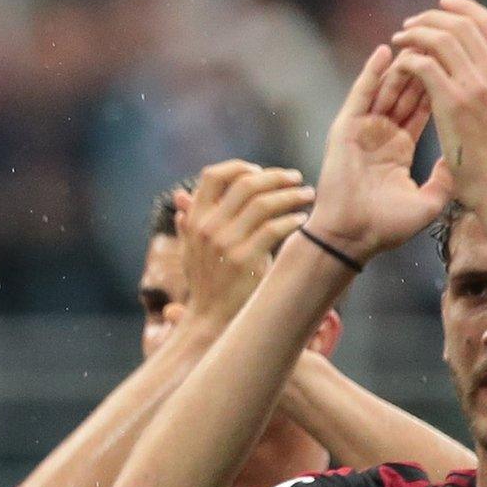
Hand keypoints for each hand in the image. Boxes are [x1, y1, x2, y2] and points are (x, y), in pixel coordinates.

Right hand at [177, 160, 313, 328]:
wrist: (210, 319)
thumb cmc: (205, 282)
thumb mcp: (190, 249)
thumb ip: (188, 222)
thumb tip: (180, 196)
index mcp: (194, 220)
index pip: (213, 175)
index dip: (240, 167)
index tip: (260, 171)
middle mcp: (208, 228)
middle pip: (245, 183)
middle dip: (276, 176)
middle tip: (296, 179)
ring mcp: (226, 244)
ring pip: (264, 203)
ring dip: (291, 195)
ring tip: (307, 196)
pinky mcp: (245, 260)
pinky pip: (274, 228)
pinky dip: (292, 219)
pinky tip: (302, 220)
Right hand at [300, 44, 452, 260]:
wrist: (352, 238)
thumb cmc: (386, 227)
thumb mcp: (430, 201)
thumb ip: (446, 176)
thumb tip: (463, 156)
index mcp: (399, 149)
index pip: (424, 107)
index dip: (441, 83)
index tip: (460, 62)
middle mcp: (381, 135)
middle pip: (407, 91)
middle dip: (426, 65)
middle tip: (442, 41)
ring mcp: (362, 130)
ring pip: (387, 88)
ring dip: (404, 64)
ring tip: (421, 39)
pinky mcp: (345, 129)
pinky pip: (361, 95)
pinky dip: (372, 72)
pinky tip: (385, 51)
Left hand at [389, 0, 486, 208]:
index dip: (465, 8)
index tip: (443, 5)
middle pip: (464, 24)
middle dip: (433, 16)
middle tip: (411, 22)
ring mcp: (476, 86)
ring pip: (442, 39)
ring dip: (417, 33)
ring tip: (400, 38)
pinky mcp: (453, 103)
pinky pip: (426, 65)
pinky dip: (410, 58)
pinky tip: (399, 64)